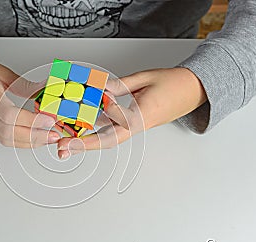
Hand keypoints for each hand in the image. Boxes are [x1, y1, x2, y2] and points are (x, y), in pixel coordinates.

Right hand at [0, 25, 58, 147]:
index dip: (31, 122)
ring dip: (28, 143)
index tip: (49, 121)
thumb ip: (23, 84)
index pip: (10, 115)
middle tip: (53, 136)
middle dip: (34, 138)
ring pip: (4, 139)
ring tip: (45, 138)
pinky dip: (18, 140)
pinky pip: (0, 137)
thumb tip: (43, 92)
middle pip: (8, 133)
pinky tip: (31, 136)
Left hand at [57, 68, 206, 157]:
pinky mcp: (134, 122)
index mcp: (141, 117)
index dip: (88, 140)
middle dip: (82, 145)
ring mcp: (135, 126)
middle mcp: (137, 125)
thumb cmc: (175, 84)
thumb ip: (120, 85)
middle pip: (106, 140)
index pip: (111, 132)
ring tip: (66, 134)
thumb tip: (98, 88)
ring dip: (86, 137)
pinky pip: (112, 126)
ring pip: (107, 135)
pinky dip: (96, 126)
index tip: (70, 144)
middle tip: (61, 147)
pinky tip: (83, 122)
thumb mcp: (145, 79)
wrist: (194, 90)